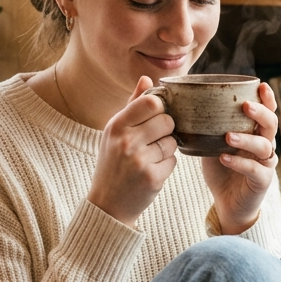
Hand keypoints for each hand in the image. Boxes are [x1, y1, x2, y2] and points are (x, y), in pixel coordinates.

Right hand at [87, 77, 177, 226]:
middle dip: (166, 130)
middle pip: (167, 121)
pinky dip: (166, 166)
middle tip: (152, 141)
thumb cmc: (112, 163)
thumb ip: (132, 105)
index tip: (155, 117)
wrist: (107, 204)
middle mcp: (127, 140)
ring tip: (149, 158)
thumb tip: (147, 78)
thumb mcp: (114, 132)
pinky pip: (173, 161)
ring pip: (172, 142)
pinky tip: (150, 171)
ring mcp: (139, 160)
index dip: (160, 108)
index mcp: (117, 125)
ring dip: (166, 149)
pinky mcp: (152, 177)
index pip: (152, 102)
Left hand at [201, 82, 278, 234]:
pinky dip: (240, 162)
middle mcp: (265, 145)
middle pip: (271, 124)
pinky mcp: (262, 181)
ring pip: (265, 146)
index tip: (261, 85)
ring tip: (228, 136)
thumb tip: (183, 106)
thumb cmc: (221, 170)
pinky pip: (255, 169)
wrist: (227, 204)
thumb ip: (208, 128)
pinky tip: (224, 158)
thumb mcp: (212, 144)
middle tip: (244, 106)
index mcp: (255, 133)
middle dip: (260, 113)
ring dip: (246, 138)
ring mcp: (266, 164)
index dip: (267, 99)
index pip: (267, 111)